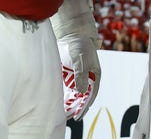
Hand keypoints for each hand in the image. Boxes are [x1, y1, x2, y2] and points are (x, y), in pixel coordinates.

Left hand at [49, 0, 100, 119]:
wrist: (72, 33)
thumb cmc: (79, 46)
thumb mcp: (80, 60)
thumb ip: (80, 76)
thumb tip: (81, 92)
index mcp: (95, 75)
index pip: (91, 95)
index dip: (85, 106)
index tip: (77, 116)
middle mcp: (87, 77)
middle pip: (82, 95)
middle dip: (76, 106)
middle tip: (68, 116)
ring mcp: (78, 75)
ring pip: (74, 92)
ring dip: (69, 101)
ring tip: (61, 111)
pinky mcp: (69, 72)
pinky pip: (66, 86)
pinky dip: (63, 93)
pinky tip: (55, 100)